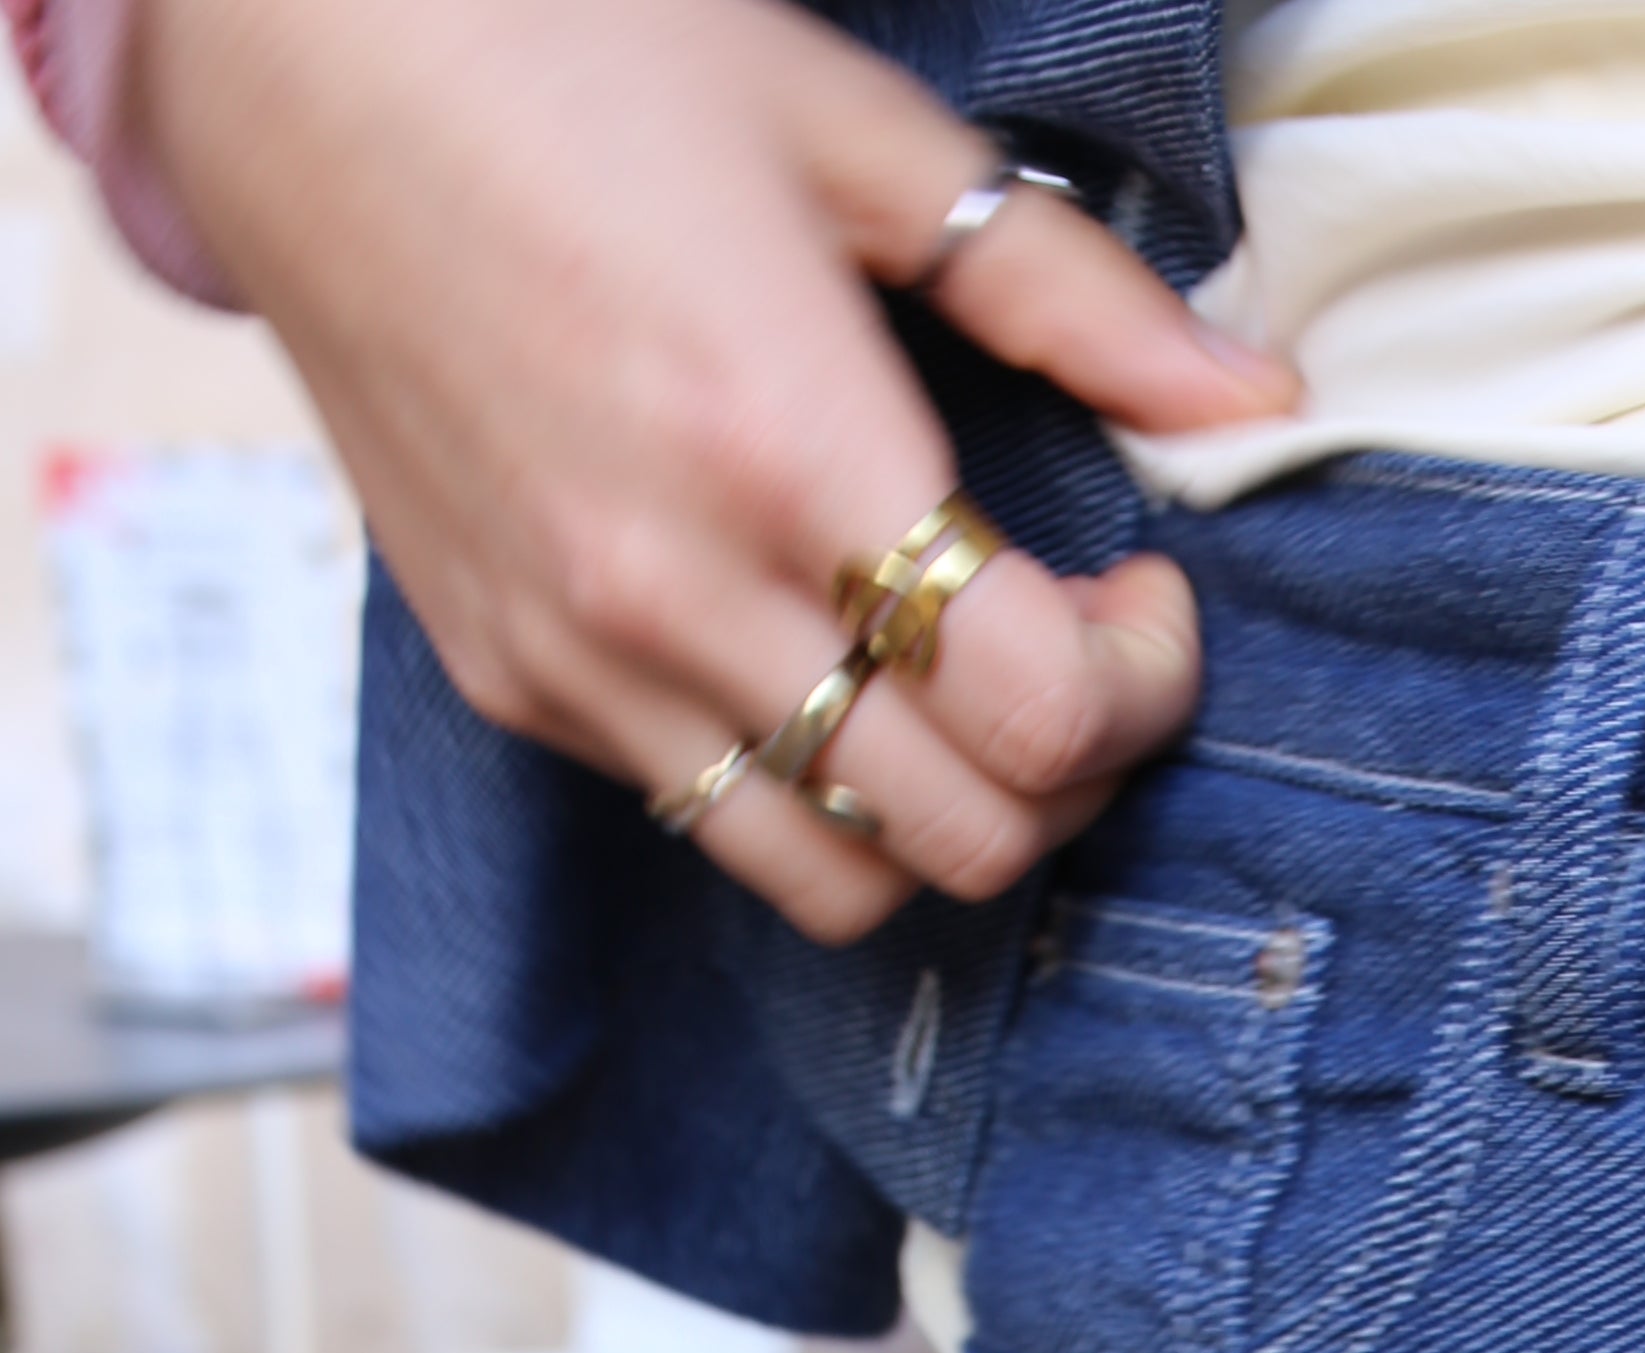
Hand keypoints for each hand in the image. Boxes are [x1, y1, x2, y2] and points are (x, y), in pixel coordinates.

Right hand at [122, 0, 1297, 944]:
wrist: (295, 44)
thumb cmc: (579, 41)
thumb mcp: (852, 131)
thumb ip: (1067, 293)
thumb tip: (1253, 399)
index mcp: (787, 446)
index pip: (1040, 720)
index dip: (1142, 688)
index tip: (1139, 597)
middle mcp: (675, 589)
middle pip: (966, 842)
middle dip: (1068, 769)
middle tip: (1068, 648)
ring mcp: (578, 655)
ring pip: (837, 881)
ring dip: (933, 813)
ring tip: (950, 685)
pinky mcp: (505, 673)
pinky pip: (703, 814)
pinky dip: (796, 778)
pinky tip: (808, 650)